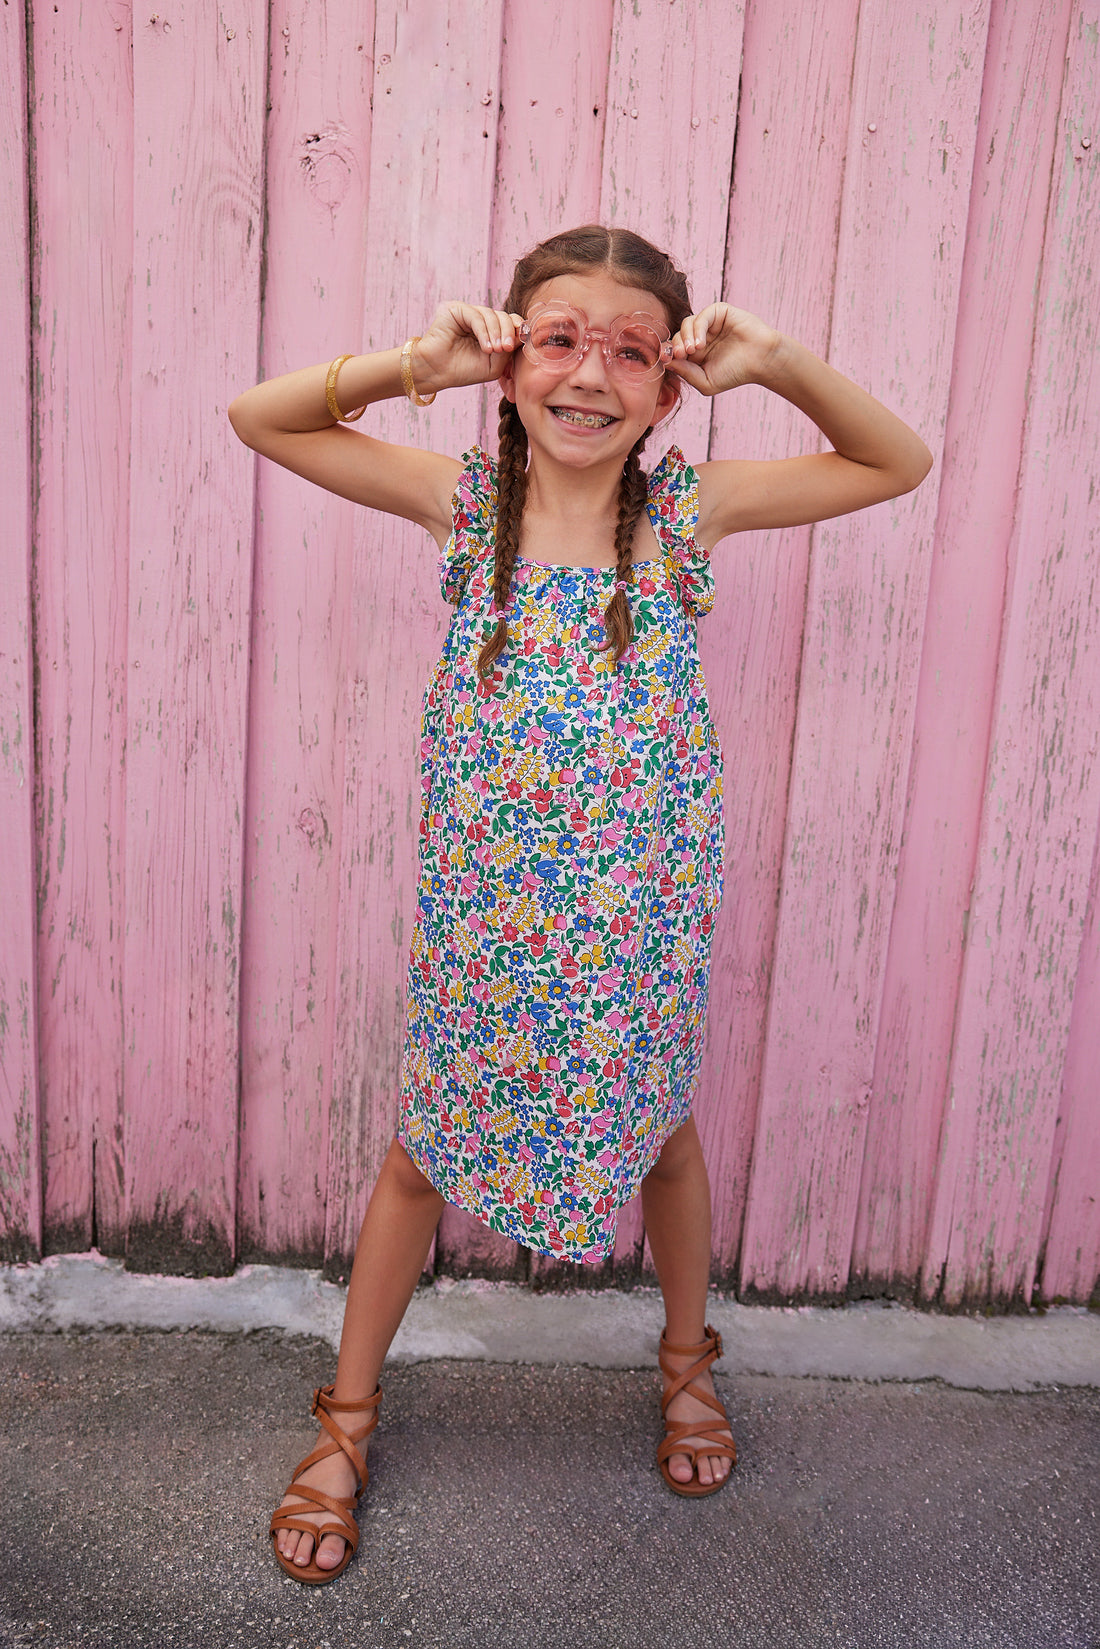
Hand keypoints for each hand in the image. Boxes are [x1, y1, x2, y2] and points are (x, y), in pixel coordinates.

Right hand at [411, 302, 524, 394]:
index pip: (509, 322)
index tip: (522, 341)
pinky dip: (484, 332)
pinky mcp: (456, 309)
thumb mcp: (494, 365)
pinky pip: (476, 316)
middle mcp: (479, 319)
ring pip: (491, 314)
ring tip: (493, 351)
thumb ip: (508, 350)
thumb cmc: (464, 371)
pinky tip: (485, 348)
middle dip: (508, 332)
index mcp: (489, 330)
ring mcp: (468, 313)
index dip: (517, 329)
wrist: (436, 373)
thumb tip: (522, 333)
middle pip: (503, 316)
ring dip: (496, 333)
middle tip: (505, 348)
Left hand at [668, 304, 782, 395]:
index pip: (674, 349)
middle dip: (675, 345)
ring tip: (694, 351)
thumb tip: (666, 361)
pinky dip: (697, 329)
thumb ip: (685, 373)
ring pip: (686, 323)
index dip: (667, 352)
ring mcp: (710, 324)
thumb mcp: (705, 382)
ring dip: (685, 337)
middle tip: (682, 355)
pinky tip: (701, 344)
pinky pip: (702, 316)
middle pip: (677, 335)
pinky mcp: (719, 313)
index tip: (665, 360)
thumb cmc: (735, 374)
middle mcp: (701, 337)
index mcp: (696, 354)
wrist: (760, 361)